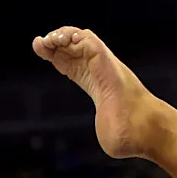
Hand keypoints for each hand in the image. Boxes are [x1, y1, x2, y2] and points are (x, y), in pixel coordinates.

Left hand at [32, 28, 159, 158]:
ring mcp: (102, 62)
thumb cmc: (127, 133)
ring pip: (79, 36)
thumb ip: (106, 134)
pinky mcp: (104, 56)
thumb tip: (110, 143)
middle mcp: (98, 69)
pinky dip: (72, 35)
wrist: (138, 127)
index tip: (38, 49)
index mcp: (93, 83)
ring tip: (50, 41)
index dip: (52, 53)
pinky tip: (64, 41)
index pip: (70, 61)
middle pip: (71, 46)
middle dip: (51, 41)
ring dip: (60, 34)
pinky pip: (87, 37)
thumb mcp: (108, 133)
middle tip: (39, 45)